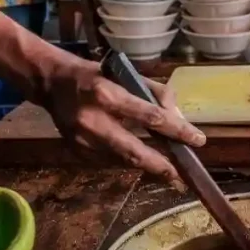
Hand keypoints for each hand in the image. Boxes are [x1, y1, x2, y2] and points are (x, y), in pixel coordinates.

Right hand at [41, 54, 204, 185]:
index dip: (177, 130)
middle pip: (133, 151)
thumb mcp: (126, 74)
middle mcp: (93, 120)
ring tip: (167, 171)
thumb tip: (179, 118)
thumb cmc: (96, 75)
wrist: (51, 82)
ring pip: (122, 160)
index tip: (197, 140)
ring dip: (145, 166)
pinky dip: (126, 161)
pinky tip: (139, 161)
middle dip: (159, 165)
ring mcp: (82, 139)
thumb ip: (154, 94)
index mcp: (107, 94)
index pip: (150, 117)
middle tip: (180, 175)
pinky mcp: (76, 151)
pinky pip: (108, 161)